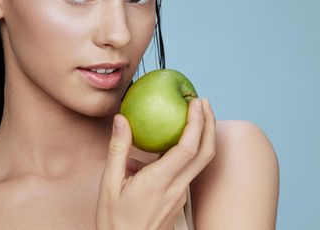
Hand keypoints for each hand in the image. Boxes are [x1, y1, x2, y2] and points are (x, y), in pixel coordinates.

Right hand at [96, 98, 215, 229]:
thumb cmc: (115, 222)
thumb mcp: (109, 185)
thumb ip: (118, 150)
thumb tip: (121, 119)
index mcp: (158, 182)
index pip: (187, 148)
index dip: (196, 122)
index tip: (195, 102)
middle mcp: (176, 188)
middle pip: (206, 153)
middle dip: (209, 123)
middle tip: (202, 101)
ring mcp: (181, 195)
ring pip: (202, 162)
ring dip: (204, 136)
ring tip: (195, 115)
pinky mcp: (179, 199)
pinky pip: (190, 170)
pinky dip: (191, 150)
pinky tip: (174, 142)